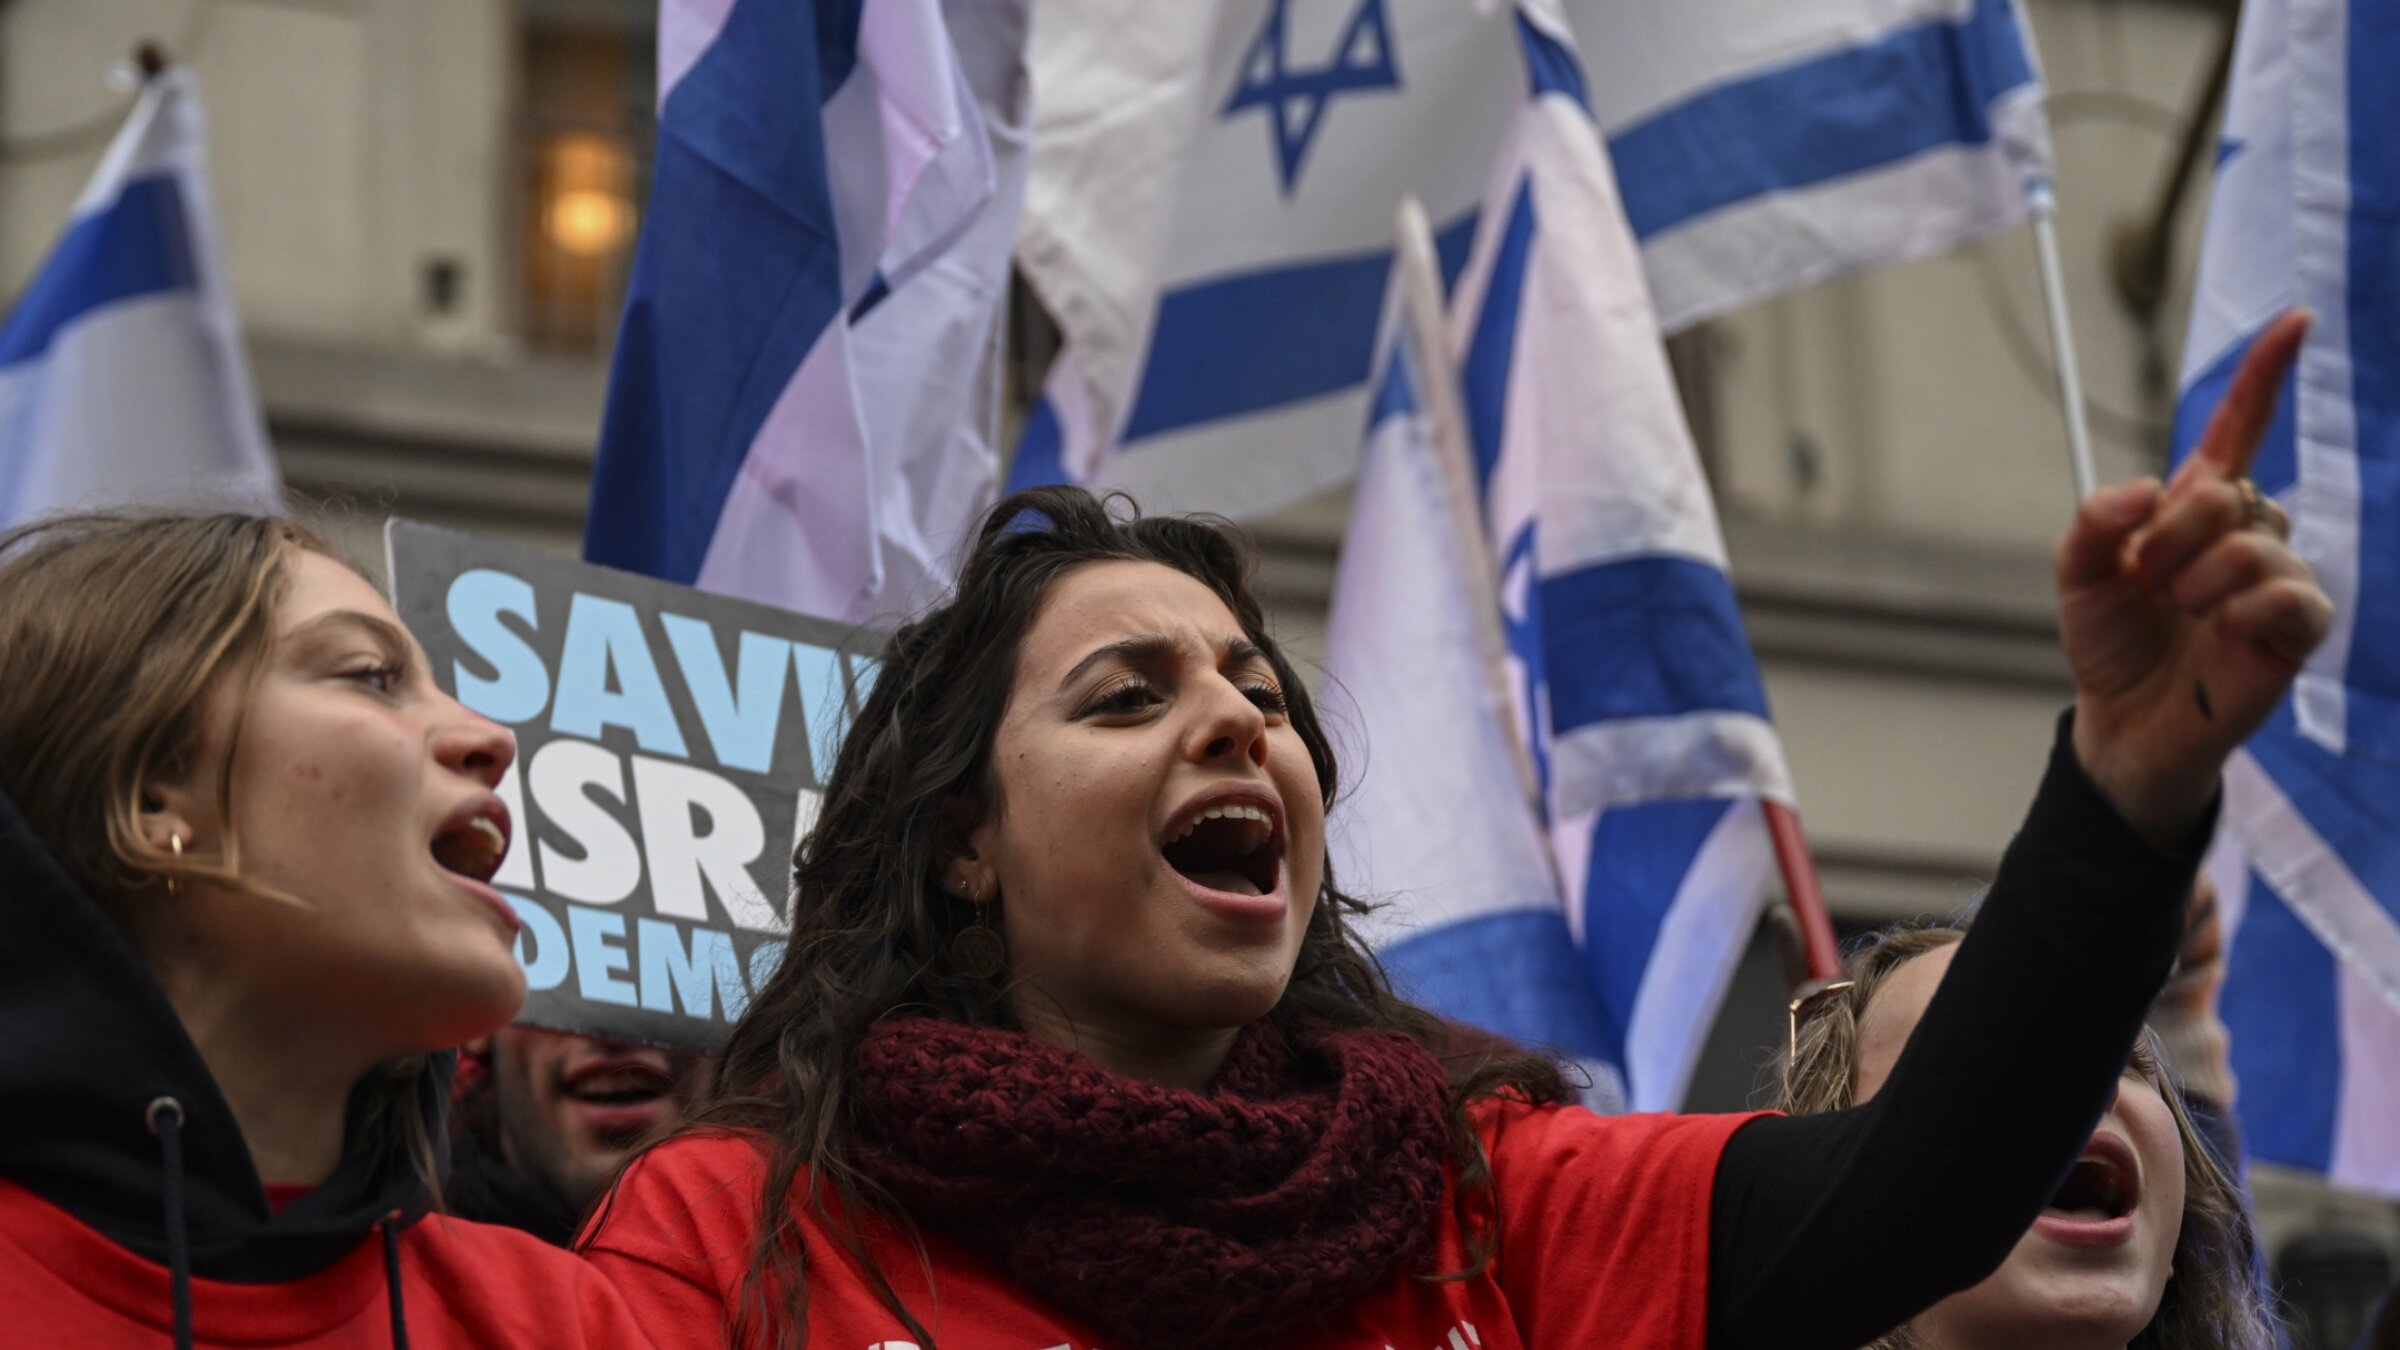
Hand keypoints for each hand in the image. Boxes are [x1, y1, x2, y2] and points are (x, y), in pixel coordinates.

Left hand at [2057, 309, 2332, 844]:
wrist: (2124, 719)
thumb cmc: (2111, 642)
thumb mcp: (2077, 576)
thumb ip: (2093, 523)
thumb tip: (2144, 492)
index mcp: (2195, 508)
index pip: (2237, 428)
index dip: (2264, 375)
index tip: (2295, 320)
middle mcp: (2246, 531)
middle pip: (2227, 491)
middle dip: (2171, 537)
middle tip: (2150, 585)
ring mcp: (2278, 576)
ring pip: (2252, 542)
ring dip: (2196, 582)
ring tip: (2181, 616)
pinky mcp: (2299, 627)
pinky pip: (2285, 593)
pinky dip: (2240, 612)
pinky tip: (2220, 634)